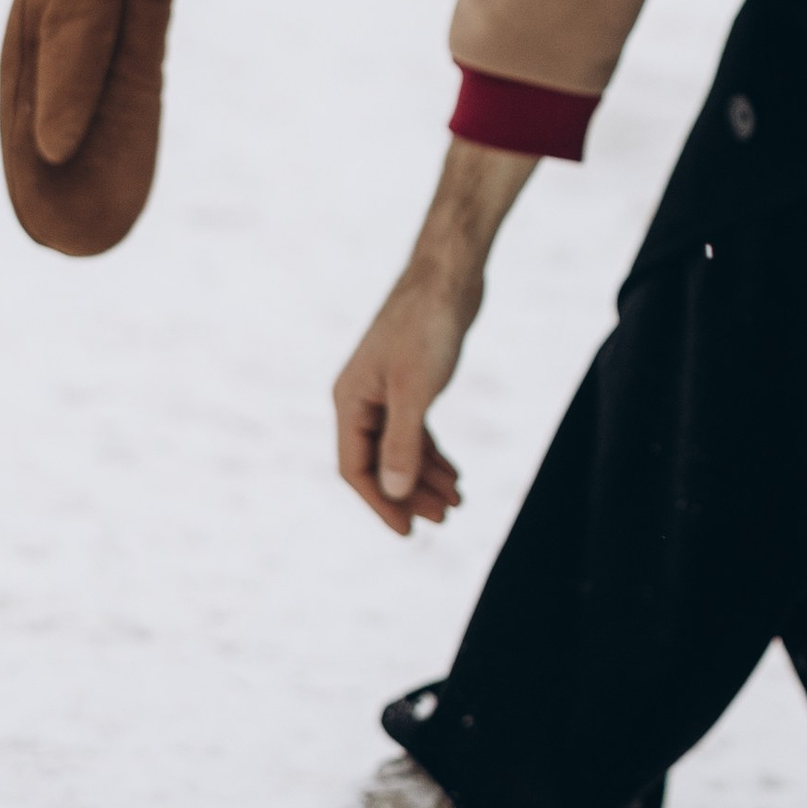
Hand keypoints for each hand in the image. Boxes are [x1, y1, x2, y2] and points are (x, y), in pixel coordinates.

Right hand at [333, 264, 474, 535]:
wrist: (448, 276)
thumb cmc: (427, 326)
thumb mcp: (415, 391)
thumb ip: (402, 443)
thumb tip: (392, 493)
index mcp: (350, 401)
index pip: (355, 469)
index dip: (380, 504)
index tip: (409, 532)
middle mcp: (361, 399)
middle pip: (378, 463)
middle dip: (409, 494)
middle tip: (444, 519)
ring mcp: (385, 390)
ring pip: (399, 449)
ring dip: (425, 478)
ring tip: (456, 503)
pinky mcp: (410, 382)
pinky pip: (414, 431)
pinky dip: (432, 454)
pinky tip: (454, 474)